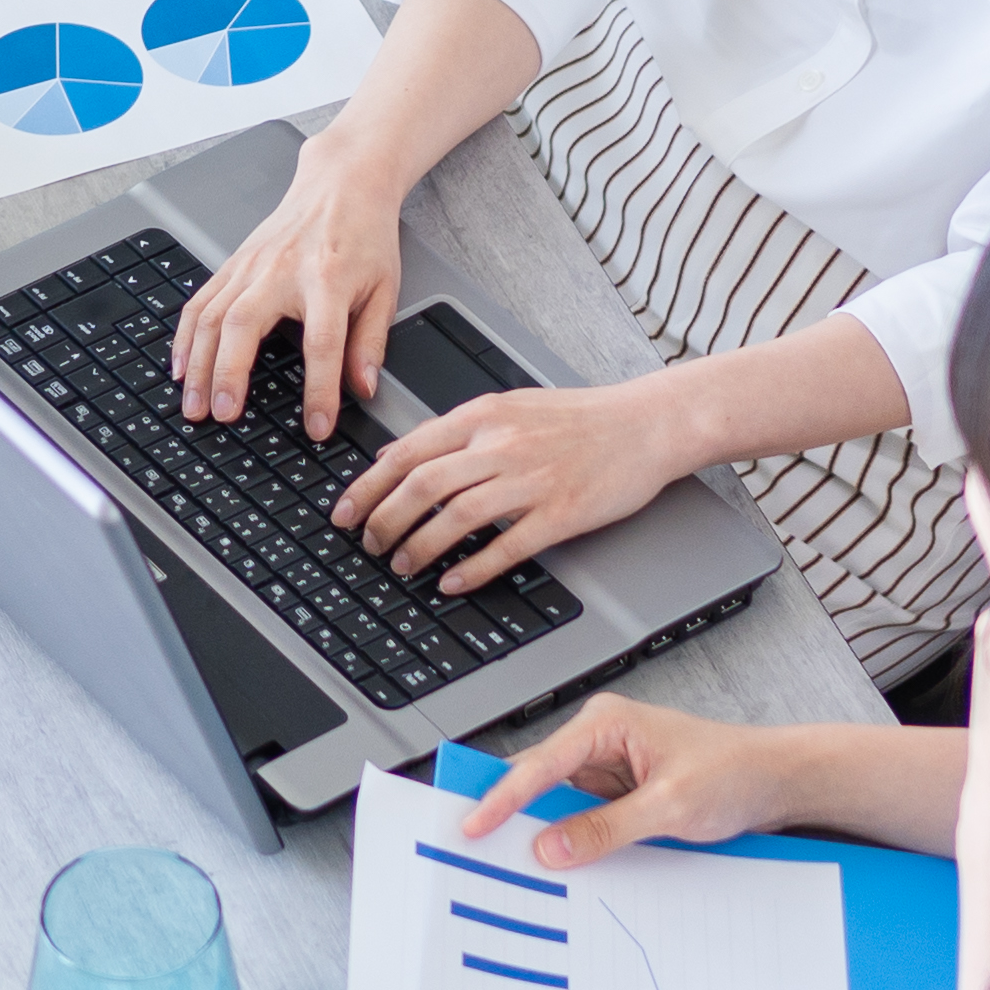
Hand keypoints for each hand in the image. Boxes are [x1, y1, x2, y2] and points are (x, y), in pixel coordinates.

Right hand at [172, 147, 406, 436]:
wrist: (341, 182)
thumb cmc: (364, 234)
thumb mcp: (384, 290)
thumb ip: (371, 342)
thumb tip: (363, 388)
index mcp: (328, 279)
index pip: (322, 344)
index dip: (319, 390)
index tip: (316, 426)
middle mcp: (282, 270)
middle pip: (245, 325)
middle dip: (228, 374)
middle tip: (223, 416)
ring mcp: (250, 265)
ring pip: (211, 315)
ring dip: (196, 363)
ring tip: (192, 403)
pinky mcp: (233, 263)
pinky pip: (199, 301)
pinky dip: (184, 337)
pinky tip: (179, 366)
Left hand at [343, 380, 691, 592]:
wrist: (644, 424)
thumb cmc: (578, 418)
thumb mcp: (509, 406)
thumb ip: (455, 429)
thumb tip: (397, 453)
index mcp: (484, 414)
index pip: (408, 451)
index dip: (368, 486)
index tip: (345, 512)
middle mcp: (502, 444)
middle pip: (423, 486)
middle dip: (384, 520)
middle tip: (368, 545)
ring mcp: (532, 479)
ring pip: (457, 517)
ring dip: (419, 547)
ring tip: (402, 566)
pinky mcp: (562, 513)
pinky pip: (506, 546)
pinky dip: (472, 568)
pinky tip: (451, 583)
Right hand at [462, 694, 811, 867]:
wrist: (777, 782)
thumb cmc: (734, 773)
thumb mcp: (670, 807)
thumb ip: (606, 828)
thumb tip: (550, 847)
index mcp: (606, 723)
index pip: (540, 764)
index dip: (502, 798)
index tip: (473, 826)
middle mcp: (600, 741)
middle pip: (539, 782)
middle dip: (511, 815)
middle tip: (476, 850)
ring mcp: (608, 770)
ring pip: (556, 806)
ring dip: (542, 834)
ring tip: (511, 867)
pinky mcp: (619, 796)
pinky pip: (581, 821)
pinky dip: (570, 843)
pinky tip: (559, 867)